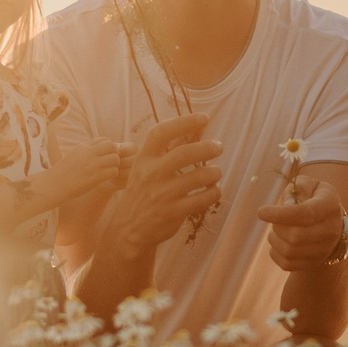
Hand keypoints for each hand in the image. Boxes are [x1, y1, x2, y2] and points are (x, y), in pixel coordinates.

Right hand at [32, 139, 125, 206]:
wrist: (55, 184)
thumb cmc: (65, 171)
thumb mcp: (75, 155)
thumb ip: (87, 151)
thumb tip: (99, 149)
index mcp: (84, 147)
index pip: (105, 140)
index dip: (109, 147)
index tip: (107, 154)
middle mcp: (89, 153)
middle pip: (112, 146)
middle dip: (115, 154)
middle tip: (111, 162)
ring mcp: (93, 165)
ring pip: (115, 159)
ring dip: (115, 165)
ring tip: (109, 170)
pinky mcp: (95, 177)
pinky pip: (113, 171)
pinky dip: (113, 174)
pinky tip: (106, 177)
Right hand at [106, 113, 221, 256]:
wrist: (128, 228)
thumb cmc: (143, 192)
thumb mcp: (146, 169)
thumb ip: (168, 151)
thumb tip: (198, 130)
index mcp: (143, 159)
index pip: (161, 132)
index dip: (184, 122)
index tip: (205, 118)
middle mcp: (151, 174)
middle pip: (184, 154)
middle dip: (207, 148)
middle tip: (218, 147)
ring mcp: (162, 194)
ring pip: (198, 177)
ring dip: (214, 172)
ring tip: (216, 171)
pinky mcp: (173, 213)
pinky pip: (202, 199)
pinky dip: (214, 192)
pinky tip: (214, 189)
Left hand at [256, 173, 347, 270]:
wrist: (332, 225)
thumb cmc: (315, 199)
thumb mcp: (311, 185)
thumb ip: (299, 187)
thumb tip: (286, 204)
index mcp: (329, 206)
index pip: (305, 214)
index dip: (280, 214)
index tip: (261, 212)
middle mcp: (330, 231)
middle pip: (295, 236)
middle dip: (277, 226)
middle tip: (275, 219)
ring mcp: (323, 250)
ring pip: (289, 251)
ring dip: (274, 239)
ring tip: (277, 230)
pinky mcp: (313, 263)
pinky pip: (286, 264)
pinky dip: (275, 252)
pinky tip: (279, 242)